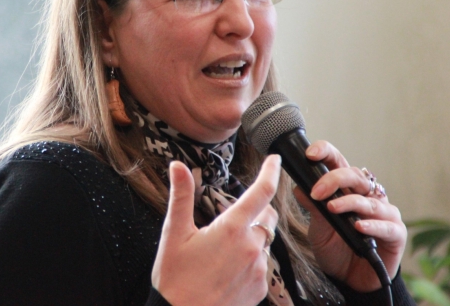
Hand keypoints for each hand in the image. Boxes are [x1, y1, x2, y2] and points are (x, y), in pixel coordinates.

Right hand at [152, 155, 280, 305]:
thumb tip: (177, 166)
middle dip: (258, 210)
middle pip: (267, 217)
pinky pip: (262, 266)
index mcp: (231, 229)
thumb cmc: (175, 278)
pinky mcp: (260, 289)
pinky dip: (251, 261)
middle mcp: (251, 247)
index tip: (274, 160)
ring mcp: (258, 270)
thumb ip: (181, 196)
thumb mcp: (174, 233)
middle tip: (234, 218)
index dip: (270, 172)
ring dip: (252, 238)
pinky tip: (229, 269)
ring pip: (264, 242)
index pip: (261, 192)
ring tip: (223, 251)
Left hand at [293, 140, 406, 292]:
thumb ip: (312, 207)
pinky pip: (386, 225)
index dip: (327, 153)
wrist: (351, 280)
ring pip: (368, 200)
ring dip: (349, 202)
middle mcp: (368, 196)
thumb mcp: (318, 228)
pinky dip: (371, 225)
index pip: (339, 162)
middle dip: (334, 179)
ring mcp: (384, 213)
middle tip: (317, 192)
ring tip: (332, 208)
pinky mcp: (396, 233)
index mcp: (347, 189)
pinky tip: (359, 227)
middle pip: (354, 175)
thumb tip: (299, 187)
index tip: (311, 154)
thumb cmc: (336, 249)